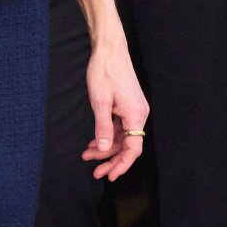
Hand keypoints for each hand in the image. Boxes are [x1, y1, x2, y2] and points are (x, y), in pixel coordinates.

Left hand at [81, 37, 149, 181]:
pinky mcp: (128, 106)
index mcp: (135, 114)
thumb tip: (105, 148)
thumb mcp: (99, 101)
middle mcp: (139, 114)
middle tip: (95, 172)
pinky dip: (107, 136)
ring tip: (87, 155)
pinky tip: (94, 142)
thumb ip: (103, 127)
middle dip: (111, 160)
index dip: (121, 165)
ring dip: (106, 148)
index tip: (109, 176)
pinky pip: (120, 127)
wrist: (109, 49)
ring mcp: (134, 110)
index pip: (133, 149)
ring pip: (123, 137)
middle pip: (128, 146)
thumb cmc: (104, 71)